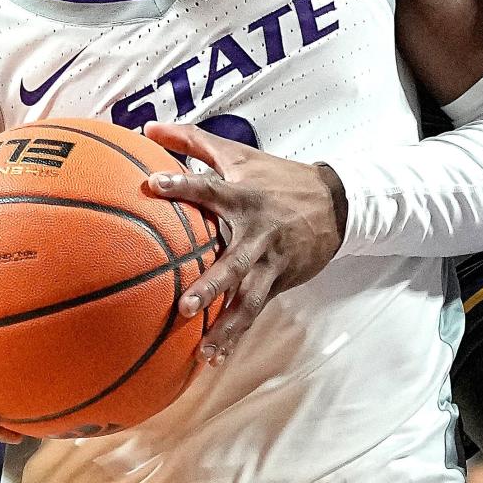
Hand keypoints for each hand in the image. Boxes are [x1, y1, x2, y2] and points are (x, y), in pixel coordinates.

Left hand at [143, 121, 345, 364]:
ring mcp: (270, 260)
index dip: (182, 185)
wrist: (335, 203)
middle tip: (184, 306)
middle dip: (211, 284)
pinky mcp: (279, 280)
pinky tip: (215, 356)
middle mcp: (256, 231)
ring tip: (202, 347)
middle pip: (233, 261)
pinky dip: (236, 334)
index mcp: (243, 195)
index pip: (208, 188)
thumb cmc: (277, 177)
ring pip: (248, 297)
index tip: (153, 185)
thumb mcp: (238, 153)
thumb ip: (192, 140)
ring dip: (226, 323)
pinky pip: (255, 309)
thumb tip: (148, 126)